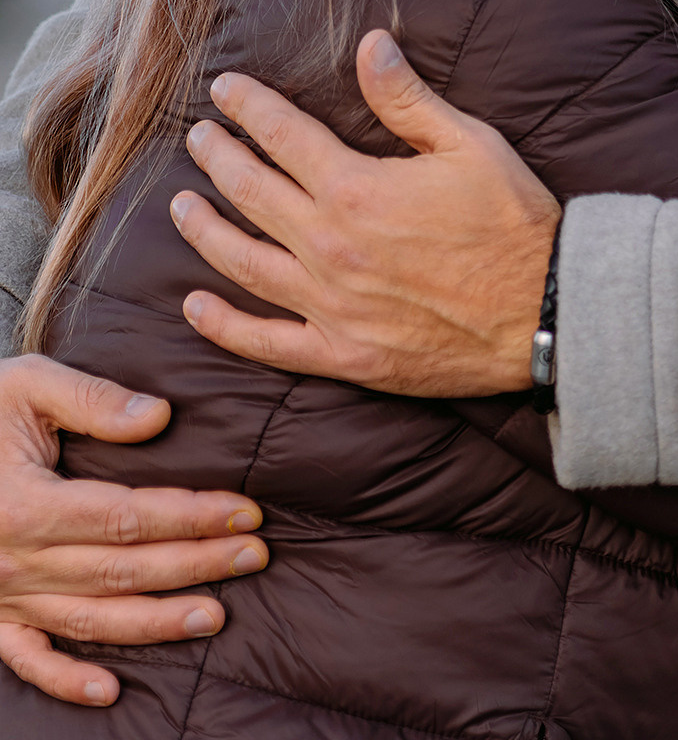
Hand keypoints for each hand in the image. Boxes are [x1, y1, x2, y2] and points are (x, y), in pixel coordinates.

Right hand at [0, 355, 266, 706]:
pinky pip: (28, 660)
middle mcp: (16, 561)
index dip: (190, 516)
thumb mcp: (29, 385)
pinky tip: (109, 690)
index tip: (245, 511)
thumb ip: (94, 399)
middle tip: (255, 554)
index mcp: (27, 505)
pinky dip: (65, 681)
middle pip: (122, 571)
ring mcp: (2, 596)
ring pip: (91, 619)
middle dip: (196, 563)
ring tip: (217, 614)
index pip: (126, 518)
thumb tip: (158, 417)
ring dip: (156, 622)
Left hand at [171, 30, 560, 397]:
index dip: (249, 108)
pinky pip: (266, 342)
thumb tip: (369, 44)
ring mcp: (330, 305)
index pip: (283, 136)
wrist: (546, 313)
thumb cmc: (513, 222)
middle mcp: (330, 246)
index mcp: (358, 188)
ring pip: (243, 263)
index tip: (223, 90)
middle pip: (252, 193)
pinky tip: (197, 305)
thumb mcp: (468, 143)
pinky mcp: (343, 353)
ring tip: (181, 207)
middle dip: (218, 158)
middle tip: (198, 137)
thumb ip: (408, 98)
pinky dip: (225, 325)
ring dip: (204, 230)